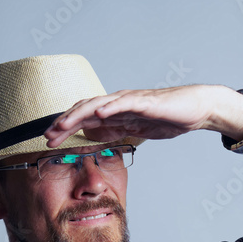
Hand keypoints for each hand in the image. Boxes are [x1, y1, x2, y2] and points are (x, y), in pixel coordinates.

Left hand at [43, 85, 242, 146]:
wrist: (195, 109)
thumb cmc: (167, 117)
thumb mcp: (135, 128)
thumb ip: (114, 130)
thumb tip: (92, 133)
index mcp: (115, 111)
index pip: (83, 118)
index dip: (65, 128)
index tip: (49, 140)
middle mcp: (118, 103)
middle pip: (84, 110)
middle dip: (64, 123)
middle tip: (47, 136)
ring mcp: (131, 101)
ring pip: (98, 105)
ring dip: (79, 114)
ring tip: (63, 124)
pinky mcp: (146, 102)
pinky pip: (124, 104)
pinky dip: (110, 108)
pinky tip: (98, 114)